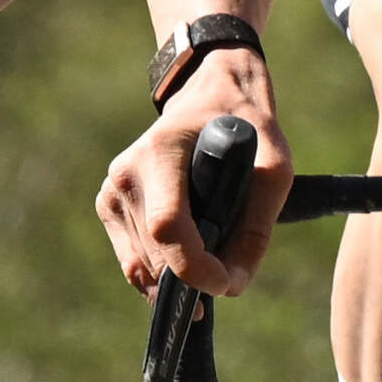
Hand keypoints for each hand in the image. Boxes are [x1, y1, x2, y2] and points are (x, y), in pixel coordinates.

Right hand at [95, 51, 293, 298]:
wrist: (210, 95)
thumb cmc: (246, 127)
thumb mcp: (273, 169)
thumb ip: (255, 229)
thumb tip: (231, 286)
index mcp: (161, 152)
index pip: (167, 226)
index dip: (194, 266)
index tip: (224, 284)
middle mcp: (126, 172)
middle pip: (155, 253)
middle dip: (193, 278)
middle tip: (227, 273)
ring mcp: (112, 189)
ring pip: (142, 264)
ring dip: (178, 277)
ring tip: (210, 254)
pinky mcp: (108, 205)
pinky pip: (132, 261)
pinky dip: (160, 274)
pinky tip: (185, 259)